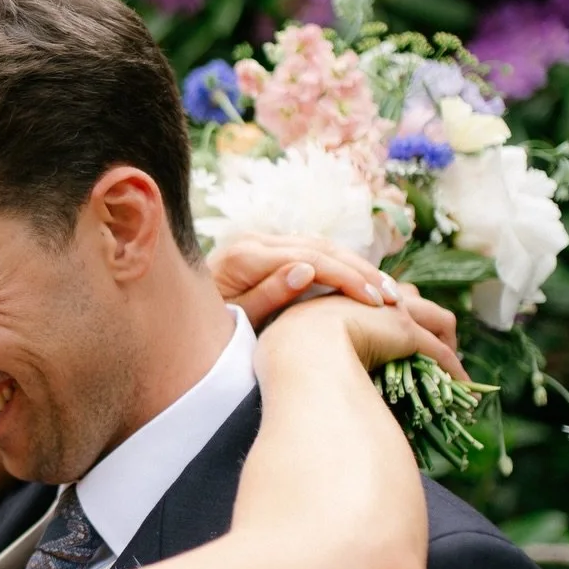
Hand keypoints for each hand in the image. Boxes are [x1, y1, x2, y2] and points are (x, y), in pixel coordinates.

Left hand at [208, 234, 398, 327]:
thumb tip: (306, 270)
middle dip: (360, 271)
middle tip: (393, 297)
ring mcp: (261, 240)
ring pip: (320, 245)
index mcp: (246, 255)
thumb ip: (267, 296)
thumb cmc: (204, 328)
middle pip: (320, 247)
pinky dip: (339, 265)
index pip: (311, 259)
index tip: (377, 302)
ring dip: (356, 266)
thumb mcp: (234, 320)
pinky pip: (311, 250)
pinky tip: (362, 284)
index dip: (347, 279)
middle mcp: (254, 240)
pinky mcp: (267, 249)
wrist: (175, 317)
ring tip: (387, 292)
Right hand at [267, 284, 465, 380]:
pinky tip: (462, 388)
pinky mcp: (407, 332)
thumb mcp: (293, 345)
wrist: (296, 348)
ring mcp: (392, 312)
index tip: (392, 334)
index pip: (376, 298)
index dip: (390, 312)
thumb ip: (308, 349)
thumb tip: (310, 372)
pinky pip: (441, 352)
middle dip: (424, 319)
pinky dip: (454, 369)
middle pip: (410, 298)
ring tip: (451, 369)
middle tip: (431, 346)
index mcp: (340, 298)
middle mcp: (371, 296)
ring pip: (436, 318)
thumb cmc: (285, 352)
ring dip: (447, 342)